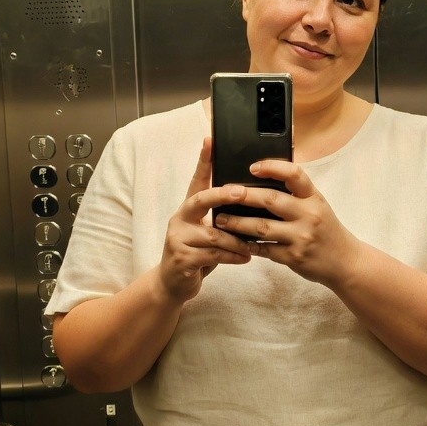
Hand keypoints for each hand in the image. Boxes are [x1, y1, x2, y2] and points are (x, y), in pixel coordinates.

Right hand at [157, 138, 252, 303]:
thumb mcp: (207, 233)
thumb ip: (220, 218)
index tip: (210, 140)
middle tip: (241, 192)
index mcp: (188, 209)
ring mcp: (177, 238)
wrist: (173, 285)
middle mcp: (179, 219)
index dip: (203, 160)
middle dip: (222, 195)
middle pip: (200, 200)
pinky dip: (233, 256)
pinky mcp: (181, 259)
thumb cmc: (197, 255)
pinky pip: (213, 255)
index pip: (196, 180)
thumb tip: (251, 202)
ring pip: (213, 234)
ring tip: (253, 245)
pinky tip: (246, 258)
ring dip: (237, 240)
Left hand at [214, 159, 356, 287]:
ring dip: (237, 222)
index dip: (272, 167)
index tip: (252, 167)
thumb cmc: (327, 229)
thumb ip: (297, 192)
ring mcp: (301, 237)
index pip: (294, 174)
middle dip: (243, 196)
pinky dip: (248, 245)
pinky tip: (235, 241)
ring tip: (220, 220)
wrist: (345, 262)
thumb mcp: (318, 205)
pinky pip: (265, 250)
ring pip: (262, 227)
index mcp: (314, 198)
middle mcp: (309, 215)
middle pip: (271, 200)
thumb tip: (267, 173)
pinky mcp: (294, 257)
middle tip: (222, 193)